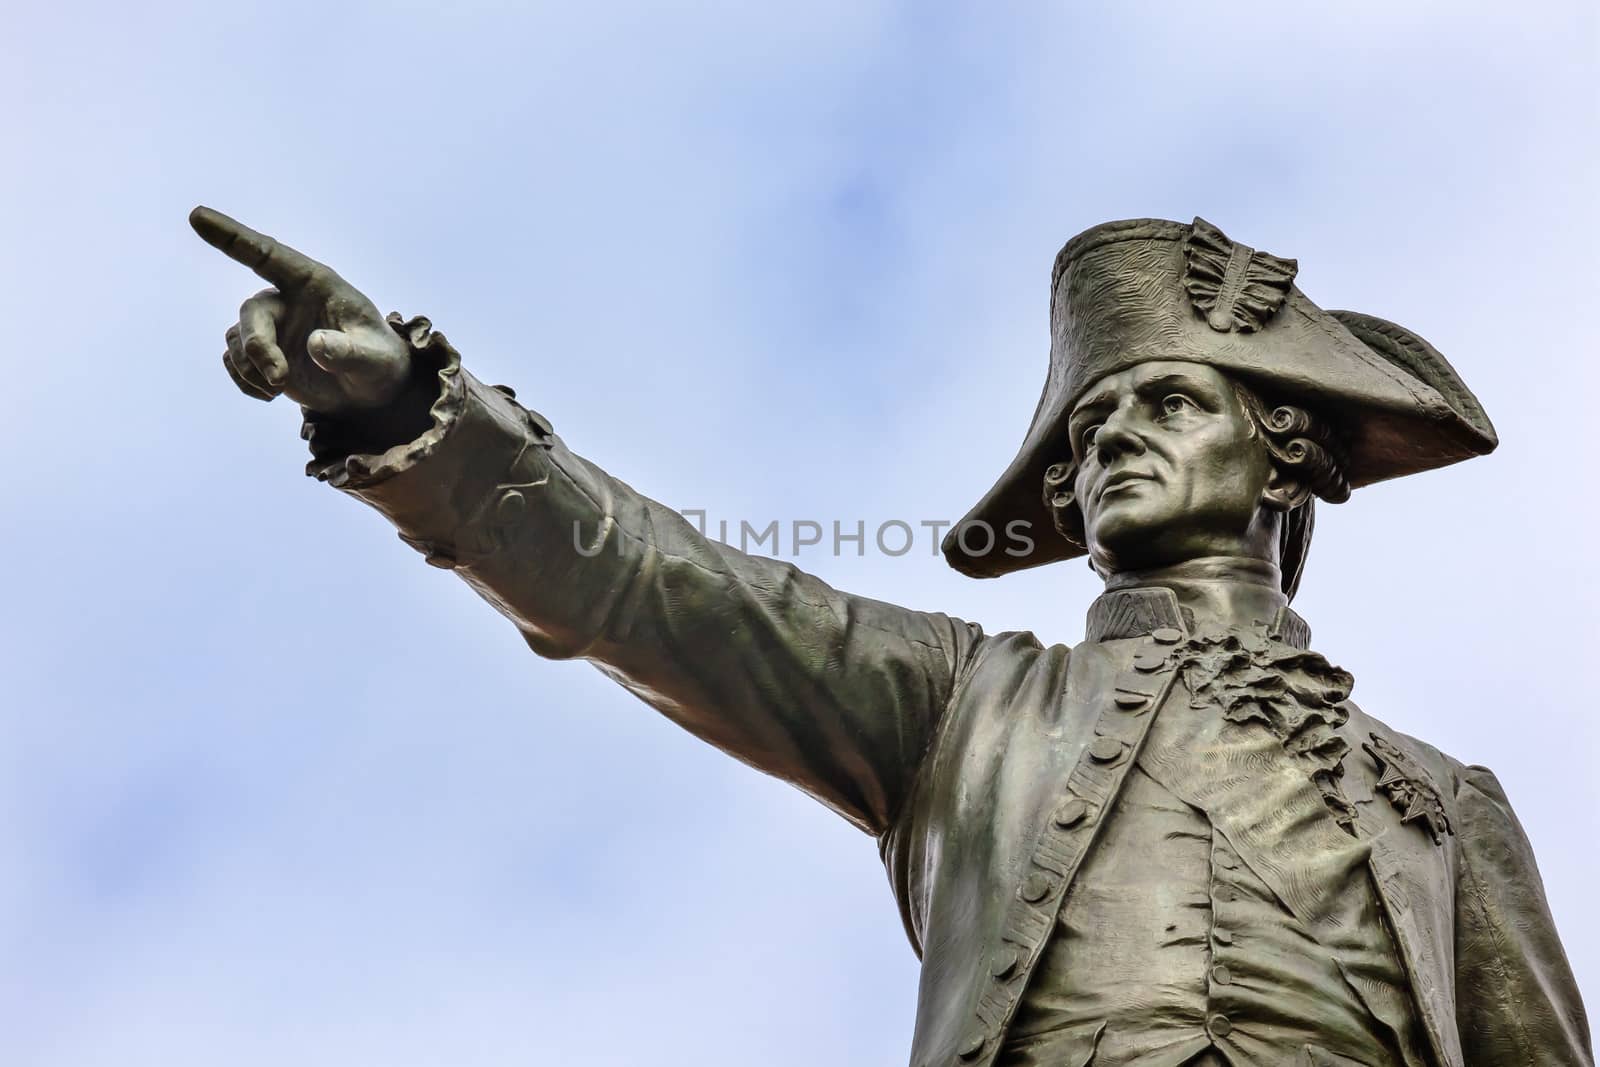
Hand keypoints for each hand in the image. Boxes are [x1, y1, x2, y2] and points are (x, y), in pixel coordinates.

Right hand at [190, 206, 412, 414]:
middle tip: (280, 380)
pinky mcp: (263, 353)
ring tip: (281, 390)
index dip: (232, 236)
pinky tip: (272, 394)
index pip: (268, 254)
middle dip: (258, 347)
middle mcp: (288, 299)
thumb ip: (350, 351)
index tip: (197, 216)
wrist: (373, 388)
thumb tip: (316, 344)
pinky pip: (234, 362)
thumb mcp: (376, 359)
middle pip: (252, 312)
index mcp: (315, 283)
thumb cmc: (380, 362)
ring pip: (238, 339)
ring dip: (252, 370)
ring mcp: (273, 326)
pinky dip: (246, 381)